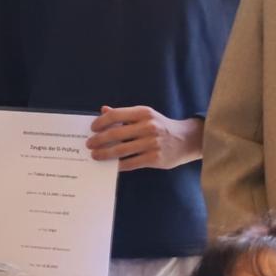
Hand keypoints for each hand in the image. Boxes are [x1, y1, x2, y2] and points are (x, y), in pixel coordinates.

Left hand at [85, 106, 203, 171]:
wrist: (186, 140)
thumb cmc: (160, 126)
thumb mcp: (145, 115)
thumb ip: (124, 114)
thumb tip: (103, 110)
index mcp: (143, 112)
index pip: (115, 115)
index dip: (100, 122)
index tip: (92, 129)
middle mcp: (148, 126)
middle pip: (115, 134)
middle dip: (98, 140)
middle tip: (89, 145)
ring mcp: (152, 143)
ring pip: (121, 150)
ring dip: (105, 154)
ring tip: (95, 155)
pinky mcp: (155, 158)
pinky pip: (131, 163)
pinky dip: (118, 165)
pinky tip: (111, 165)